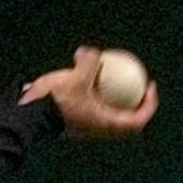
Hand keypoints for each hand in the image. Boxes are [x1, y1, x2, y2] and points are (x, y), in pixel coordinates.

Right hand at [19, 46, 158, 137]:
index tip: (150, 87)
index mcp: (107, 125)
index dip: (149, 104)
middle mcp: (101, 129)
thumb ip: (89, 62)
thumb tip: (93, 53)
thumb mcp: (76, 77)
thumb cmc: (57, 102)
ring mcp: (90, 127)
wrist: (32, 115)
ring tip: (117, 76)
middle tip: (140, 82)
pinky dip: (100, 93)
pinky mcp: (79, 121)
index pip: (138, 120)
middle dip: (137, 102)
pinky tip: (93, 75)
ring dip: (117, 96)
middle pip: (128, 118)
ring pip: (112, 112)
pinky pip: (97, 106)